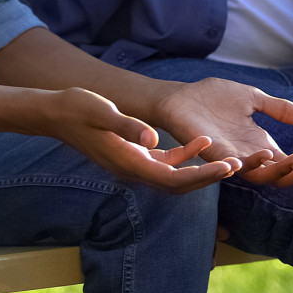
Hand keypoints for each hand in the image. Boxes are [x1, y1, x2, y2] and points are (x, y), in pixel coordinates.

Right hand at [42, 87, 238, 193]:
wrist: (55, 113)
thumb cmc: (77, 108)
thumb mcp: (102, 111)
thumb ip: (127, 125)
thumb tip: (153, 138)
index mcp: (129, 163)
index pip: (173, 178)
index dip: (202, 176)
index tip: (227, 168)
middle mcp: (133, 169)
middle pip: (179, 184)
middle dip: (208, 178)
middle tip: (237, 167)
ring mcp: (133, 163)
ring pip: (175, 176)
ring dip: (201, 170)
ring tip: (228, 160)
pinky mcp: (134, 154)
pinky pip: (165, 163)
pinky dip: (185, 156)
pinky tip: (201, 142)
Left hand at [156, 78, 292, 187]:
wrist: (180, 97)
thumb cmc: (214, 99)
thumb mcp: (253, 99)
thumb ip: (279, 109)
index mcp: (258, 145)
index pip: (287, 164)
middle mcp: (246, 156)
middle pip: (278, 175)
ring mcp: (229, 157)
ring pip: (257, 173)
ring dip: (277, 169)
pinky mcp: (210, 153)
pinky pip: (228, 164)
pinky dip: (242, 164)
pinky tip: (258, 158)